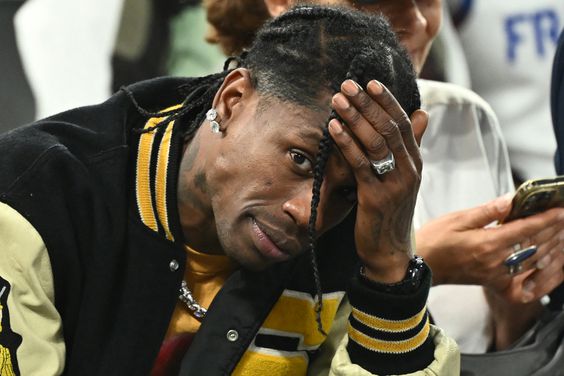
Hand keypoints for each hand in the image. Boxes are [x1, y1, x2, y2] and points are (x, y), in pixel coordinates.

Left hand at [329, 79, 426, 283]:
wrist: (390, 252)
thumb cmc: (391, 212)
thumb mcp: (404, 177)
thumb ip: (410, 146)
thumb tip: (423, 114)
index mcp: (415, 162)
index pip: (403, 123)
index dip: (387, 101)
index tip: (370, 83)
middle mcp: (409, 169)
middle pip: (389, 127)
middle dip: (367, 103)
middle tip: (347, 85)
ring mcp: (395, 183)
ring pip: (376, 142)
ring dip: (355, 117)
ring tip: (338, 99)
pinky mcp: (376, 197)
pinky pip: (361, 164)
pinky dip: (347, 143)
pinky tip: (334, 127)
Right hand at [416, 194, 563, 300]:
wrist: (419, 265)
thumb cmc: (433, 240)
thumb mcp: (457, 219)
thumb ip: (487, 211)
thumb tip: (512, 199)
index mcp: (488, 243)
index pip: (526, 229)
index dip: (547, 218)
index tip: (561, 210)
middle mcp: (496, 262)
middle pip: (535, 245)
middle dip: (554, 231)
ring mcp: (496, 275)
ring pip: (534, 263)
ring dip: (553, 250)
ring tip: (563, 238)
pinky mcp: (493, 283)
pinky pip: (525, 285)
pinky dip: (542, 278)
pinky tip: (552, 270)